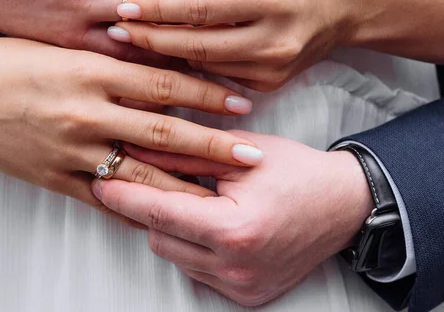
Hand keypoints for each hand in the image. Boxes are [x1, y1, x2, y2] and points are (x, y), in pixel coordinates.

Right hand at [0, 38, 260, 225]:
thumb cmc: (9, 58)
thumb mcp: (65, 44)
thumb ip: (114, 56)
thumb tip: (163, 61)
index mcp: (92, 70)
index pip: (164, 83)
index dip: (207, 93)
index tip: (241, 102)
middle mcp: (86, 111)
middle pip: (163, 131)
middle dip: (212, 145)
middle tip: (251, 155)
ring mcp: (70, 149)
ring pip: (139, 172)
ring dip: (184, 184)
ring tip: (220, 193)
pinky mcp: (53, 177)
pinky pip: (102, 199)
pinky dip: (135, 209)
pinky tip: (162, 216)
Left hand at [92, 131, 372, 305]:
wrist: (343, 205)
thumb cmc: (297, 172)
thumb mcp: (241, 152)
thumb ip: (185, 153)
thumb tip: (138, 148)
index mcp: (233, 228)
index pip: (159, 212)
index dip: (124, 195)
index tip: (100, 181)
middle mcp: (235, 266)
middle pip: (160, 238)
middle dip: (150, 209)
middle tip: (153, 180)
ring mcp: (242, 287)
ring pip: (176, 257)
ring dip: (173, 229)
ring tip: (192, 199)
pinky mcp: (247, 296)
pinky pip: (198, 272)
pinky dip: (194, 247)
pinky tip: (209, 222)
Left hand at [107, 0, 353, 89]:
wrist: (341, 2)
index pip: (199, 7)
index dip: (156, 7)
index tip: (121, 3)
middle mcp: (274, 40)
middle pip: (197, 44)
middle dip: (151, 37)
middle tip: (115, 29)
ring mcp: (274, 68)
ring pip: (204, 65)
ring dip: (165, 53)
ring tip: (132, 40)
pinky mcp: (271, 83)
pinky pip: (219, 75)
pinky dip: (191, 65)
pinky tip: (167, 54)